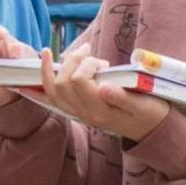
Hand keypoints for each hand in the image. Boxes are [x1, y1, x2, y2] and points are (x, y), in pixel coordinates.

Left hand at [37, 45, 171, 141]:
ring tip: (69, 54)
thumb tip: (103, 87)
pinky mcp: (79, 111)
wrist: (153, 132)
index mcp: (100, 111)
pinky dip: (41, 87)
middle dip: (71, 62)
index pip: (78, 82)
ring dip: (52, 70)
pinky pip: (52, 101)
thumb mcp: (144, 105)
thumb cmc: (152, 114)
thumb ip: (123, 97)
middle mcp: (85, 114)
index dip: (86, 65)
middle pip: (61, 84)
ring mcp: (80, 114)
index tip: (101, 61)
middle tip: (88, 52)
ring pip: (52, 92)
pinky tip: (32, 78)